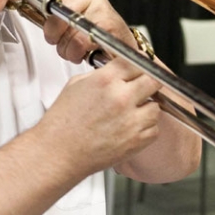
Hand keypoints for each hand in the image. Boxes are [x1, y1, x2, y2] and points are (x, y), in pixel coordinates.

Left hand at [18, 0, 133, 63]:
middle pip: (57, 13)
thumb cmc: (98, 30)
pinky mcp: (107, 26)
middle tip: (59, 39)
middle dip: (53, 33)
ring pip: (67, 32)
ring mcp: (100, 9)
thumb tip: (34, 1)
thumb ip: (55, 9)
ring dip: (66, 48)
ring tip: (74, 48)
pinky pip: (80, 43)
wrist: (123, 45)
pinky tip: (83, 51)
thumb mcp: (75, 16)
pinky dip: (77, 53)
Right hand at [38, 56, 164, 173]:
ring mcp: (131, 120)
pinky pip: (154, 129)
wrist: (57, 153)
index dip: (136, 65)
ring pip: (156, 106)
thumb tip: (115, 72)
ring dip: (146, 107)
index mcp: (105, 80)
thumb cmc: (61, 124)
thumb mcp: (75, 86)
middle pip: (154, 80)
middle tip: (140, 88)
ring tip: (131, 112)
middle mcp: (121, 98)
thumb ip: (100, 75)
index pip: (136, 61)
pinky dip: (145, 128)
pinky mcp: (136, 141)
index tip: (136, 70)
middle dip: (147, 83)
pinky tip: (129, 128)